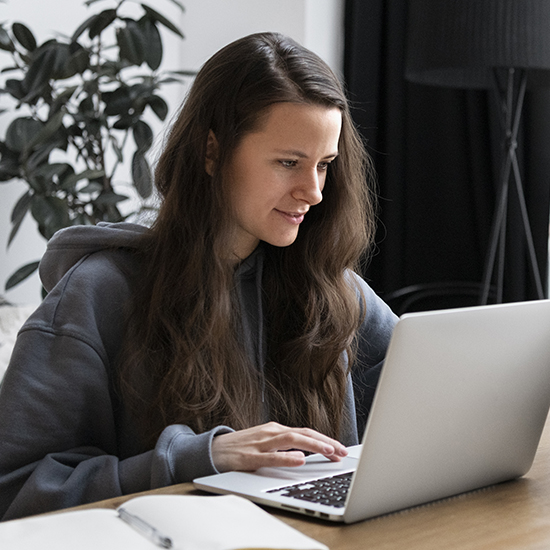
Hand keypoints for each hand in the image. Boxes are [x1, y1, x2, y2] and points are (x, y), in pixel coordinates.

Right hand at [211, 421, 347, 472]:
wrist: (212, 450)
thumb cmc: (241, 447)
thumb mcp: (265, 443)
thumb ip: (284, 446)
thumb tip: (306, 453)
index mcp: (275, 430)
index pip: (306, 432)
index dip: (324, 440)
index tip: (340, 449)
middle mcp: (271, 432)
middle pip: (303, 433)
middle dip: (325, 442)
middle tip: (342, 451)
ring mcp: (261, 443)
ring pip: (291, 440)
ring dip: (313, 445)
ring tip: (329, 451)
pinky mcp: (250, 457)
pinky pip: (272, 457)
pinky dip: (287, 457)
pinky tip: (300, 460)